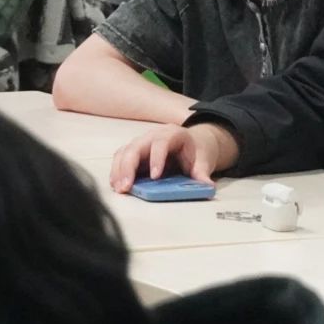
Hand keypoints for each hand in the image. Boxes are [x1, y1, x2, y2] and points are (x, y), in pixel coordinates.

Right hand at [109, 123, 238, 192]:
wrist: (193, 143)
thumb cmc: (197, 151)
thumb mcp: (204, 160)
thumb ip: (202, 172)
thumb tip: (206, 186)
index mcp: (173, 134)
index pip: (161, 143)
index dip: (157, 158)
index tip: (155, 177)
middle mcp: (154, 135)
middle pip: (136, 146)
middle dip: (129, 166)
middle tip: (127, 186)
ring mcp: (142, 142)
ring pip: (125, 152)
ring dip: (119, 170)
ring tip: (119, 189)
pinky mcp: (134, 152)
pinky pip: (121, 158)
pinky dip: (117, 171)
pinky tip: (116, 185)